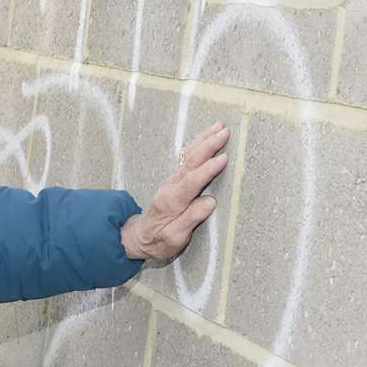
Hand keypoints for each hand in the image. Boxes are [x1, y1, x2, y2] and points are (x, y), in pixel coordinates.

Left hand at [121, 121, 230, 262]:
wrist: (141, 236)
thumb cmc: (160, 240)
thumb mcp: (175, 238)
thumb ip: (191, 219)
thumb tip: (210, 202)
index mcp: (171, 201)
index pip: (192, 181)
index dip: (208, 169)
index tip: (224, 158)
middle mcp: (171, 186)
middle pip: (190, 162)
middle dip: (208, 145)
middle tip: (225, 131)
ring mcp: (172, 180)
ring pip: (188, 156)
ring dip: (204, 140)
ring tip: (219, 126)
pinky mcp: (175, 179)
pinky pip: (187, 158)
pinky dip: (198, 145)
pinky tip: (206, 136)